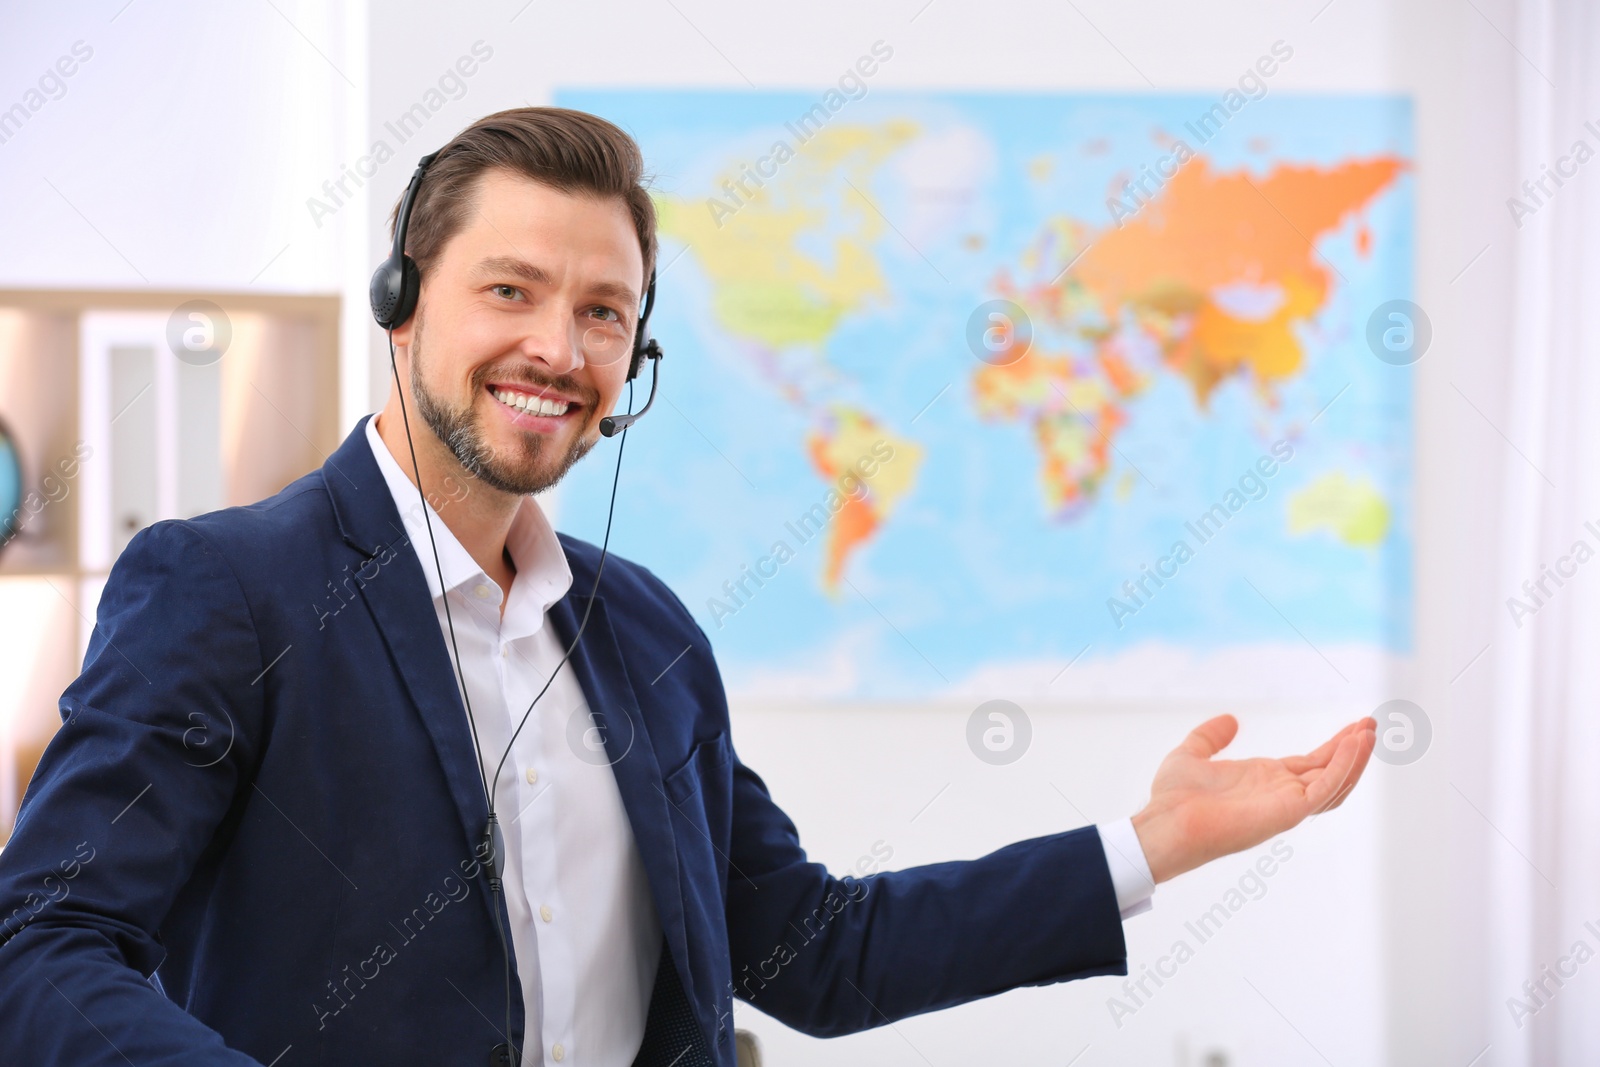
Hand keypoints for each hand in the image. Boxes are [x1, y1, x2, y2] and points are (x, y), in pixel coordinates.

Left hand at [1130, 714, 1376, 884]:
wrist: (1166, 822)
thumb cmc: (1174, 798)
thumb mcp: (1191, 754)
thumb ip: (1210, 736)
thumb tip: (1230, 719)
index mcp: (1265, 780)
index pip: (1312, 763)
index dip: (1336, 746)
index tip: (1356, 726)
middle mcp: (1281, 793)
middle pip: (1330, 771)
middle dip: (1353, 748)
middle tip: (1373, 723)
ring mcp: (1287, 804)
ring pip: (1335, 783)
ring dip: (1355, 759)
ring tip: (1370, 732)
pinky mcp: (1287, 811)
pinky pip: (1324, 789)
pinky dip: (1343, 767)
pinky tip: (1354, 744)